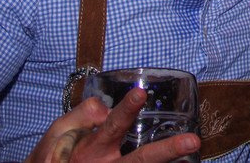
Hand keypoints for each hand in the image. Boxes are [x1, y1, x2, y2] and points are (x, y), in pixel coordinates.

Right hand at [25, 88, 200, 162]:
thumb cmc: (55, 157)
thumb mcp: (58, 133)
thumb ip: (81, 115)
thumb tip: (104, 107)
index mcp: (91, 150)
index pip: (112, 126)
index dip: (126, 110)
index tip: (140, 94)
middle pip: (140, 160)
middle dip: (168, 151)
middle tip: (192, 141)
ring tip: (194, 154)